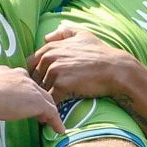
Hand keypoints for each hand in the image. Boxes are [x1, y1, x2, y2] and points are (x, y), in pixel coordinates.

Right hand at [0, 69, 63, 134]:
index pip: (23, 83)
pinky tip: (58, 130)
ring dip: (50, 112)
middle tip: (43, 113)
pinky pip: (52, 113)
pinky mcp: (37, 102)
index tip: (26, 102)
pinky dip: (56, 122)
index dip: (27, 93)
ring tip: (52, 123)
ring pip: (47, 100)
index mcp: (9, 72)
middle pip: (38, 90)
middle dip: (41, 101)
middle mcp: (23, 77)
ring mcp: (32, 89)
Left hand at [30, 25, 145, 100]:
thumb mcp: (83, 35)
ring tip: (46, 109)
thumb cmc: (101, 53)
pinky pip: (50, 100)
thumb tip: (47, 37)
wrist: (115, 69)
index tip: (42, 83)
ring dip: (44, 99)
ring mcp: (54, 71)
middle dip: (39, 88)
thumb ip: (64, 32)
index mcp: (51, 48)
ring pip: (41, 89)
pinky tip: (54, 114)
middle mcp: (49, 57)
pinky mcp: (61, 86)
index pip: (31, 63)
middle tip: (42, 99)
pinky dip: (51, 107)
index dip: (35, 74)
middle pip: (35, 78)